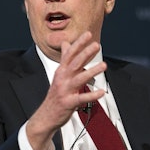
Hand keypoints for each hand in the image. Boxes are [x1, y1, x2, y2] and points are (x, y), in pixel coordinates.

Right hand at [27, 31, 105, 149]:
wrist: (46, 115)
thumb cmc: (56, 94)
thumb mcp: (59, 74)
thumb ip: (65, 58)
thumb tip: (66, 43)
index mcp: (62, 70)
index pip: (70, 53)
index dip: (79, 43)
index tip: (88, 34)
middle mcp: (63, 78)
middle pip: (75, 63)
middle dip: (86, 53)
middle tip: (96, 45)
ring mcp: (65, 90)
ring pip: (79, 79)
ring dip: (92, 71)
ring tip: (103, 65)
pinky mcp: (69, 102)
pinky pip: (82, 98)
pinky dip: (92, 95)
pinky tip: (101, 92)